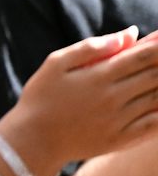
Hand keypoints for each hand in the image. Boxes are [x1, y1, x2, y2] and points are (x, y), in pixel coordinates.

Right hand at [9, 29, 157, 168]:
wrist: (31, 141)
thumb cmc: (40, 98)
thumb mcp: (56, 64)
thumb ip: (91, 47)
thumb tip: (129, 34)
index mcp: (99, 75)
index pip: (143, 56)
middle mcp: (113, 97)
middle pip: (155, 76)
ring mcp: (118, 120)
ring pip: (157, 99)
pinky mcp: (119, 139)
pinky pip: (153, 126)